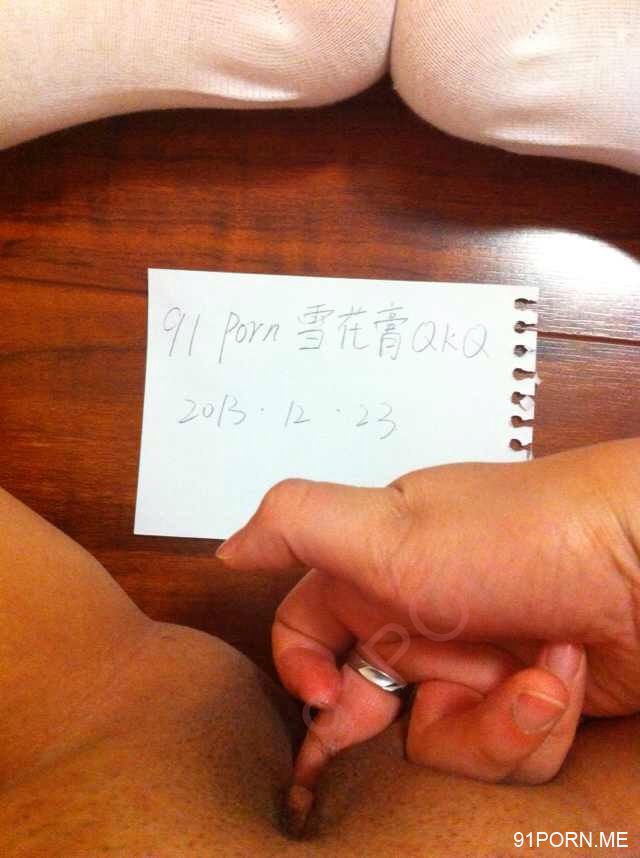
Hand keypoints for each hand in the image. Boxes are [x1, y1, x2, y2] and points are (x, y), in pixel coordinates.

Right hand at [217, 439, 639, 794]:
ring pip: (436, 743)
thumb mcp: (389, 524)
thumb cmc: (516, 538)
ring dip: (490, 723)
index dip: (303, 673)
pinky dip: (533, 724)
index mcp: (376, 572)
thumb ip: (294, 523)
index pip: (306, 631)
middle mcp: (418, 619)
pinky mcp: (524, 701)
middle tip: (429, 714)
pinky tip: (563, 676)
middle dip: (395, 730)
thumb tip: (227, 547)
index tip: (324, 705)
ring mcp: (474, 664)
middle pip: (368, 707)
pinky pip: (501, 752)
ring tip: (535, 676)